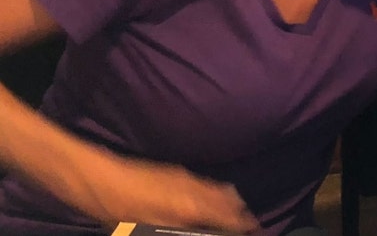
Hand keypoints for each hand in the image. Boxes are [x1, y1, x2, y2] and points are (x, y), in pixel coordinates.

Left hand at [75, 153, 258, 233]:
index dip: (243, 226)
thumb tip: (205, 231)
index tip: (253, 231)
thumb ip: (182, 231)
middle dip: (240, 215)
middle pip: (230, 201)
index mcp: (191, 207)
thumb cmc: (120, 211)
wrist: (98, 179)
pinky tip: (208, 201)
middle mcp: (194, 189)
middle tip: (246, 226)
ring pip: (220, 189)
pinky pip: (207, 183)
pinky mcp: (175, 172)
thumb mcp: (149, 229)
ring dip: (229, 203)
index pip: (229, 218)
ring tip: (233, 215)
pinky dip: (216, 193)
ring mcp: (186, 177)